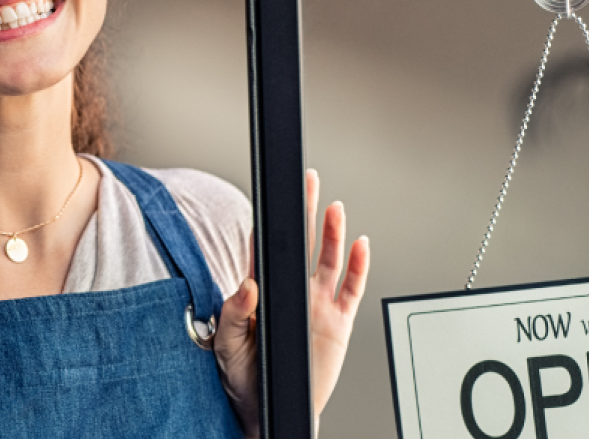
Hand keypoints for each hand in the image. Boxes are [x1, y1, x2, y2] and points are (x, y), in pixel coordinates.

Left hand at [216, 169, 371, 431]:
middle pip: (300, 243)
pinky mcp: (337, 322)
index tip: (273, 194)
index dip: (271, 222)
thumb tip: (246, 285)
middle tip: (308, 180)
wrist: (269, 408)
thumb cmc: (244, 377)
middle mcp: (292, 293)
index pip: (266, 249)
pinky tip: (360, 245)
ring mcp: (316, 305)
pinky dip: (358, 267)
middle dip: (305, 211)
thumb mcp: (229, 345)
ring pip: (327, 260)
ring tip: (334, 207)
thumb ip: (236, 313)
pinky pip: (351, 289)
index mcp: (263, 293)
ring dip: (332, 233)